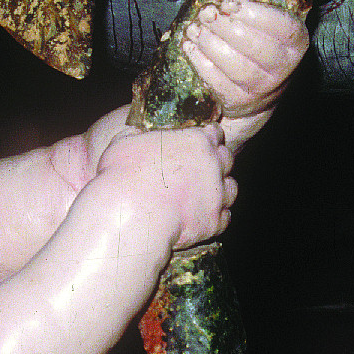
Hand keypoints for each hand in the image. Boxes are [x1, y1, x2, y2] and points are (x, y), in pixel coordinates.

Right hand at [96, 123, 236, 249]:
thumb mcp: (122, 144)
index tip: (199, 144)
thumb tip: (134, 132)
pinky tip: (202, 217)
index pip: (214, 133)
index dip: (207, 138)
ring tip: (204, 195)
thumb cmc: (124, 176)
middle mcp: (213, 166)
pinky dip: (215, 217)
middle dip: (216, 163)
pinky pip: (224, 217)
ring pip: (231, 188)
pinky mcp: (214, 222)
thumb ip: (134, 135)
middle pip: (227, 159)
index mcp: (196, 141)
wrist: (132, 215)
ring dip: (220, 190)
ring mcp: (216, 195)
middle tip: (201, 169)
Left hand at [181, 0, 307, 126]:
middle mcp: (283, 67)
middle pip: (254, 46)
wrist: (257, 97)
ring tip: (195, 28)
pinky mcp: (239, 101)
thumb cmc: (260, 49)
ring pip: (235, 65)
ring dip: (210, 43)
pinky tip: (190, 46)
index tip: (227, 3)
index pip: (281, 26)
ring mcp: (262, 88)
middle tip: (206, 13)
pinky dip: (200, 62)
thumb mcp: (270, 28)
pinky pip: (217, 81)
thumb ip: (258, 8)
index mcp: (295, 42)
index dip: (252, 13)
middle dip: (225, 26)